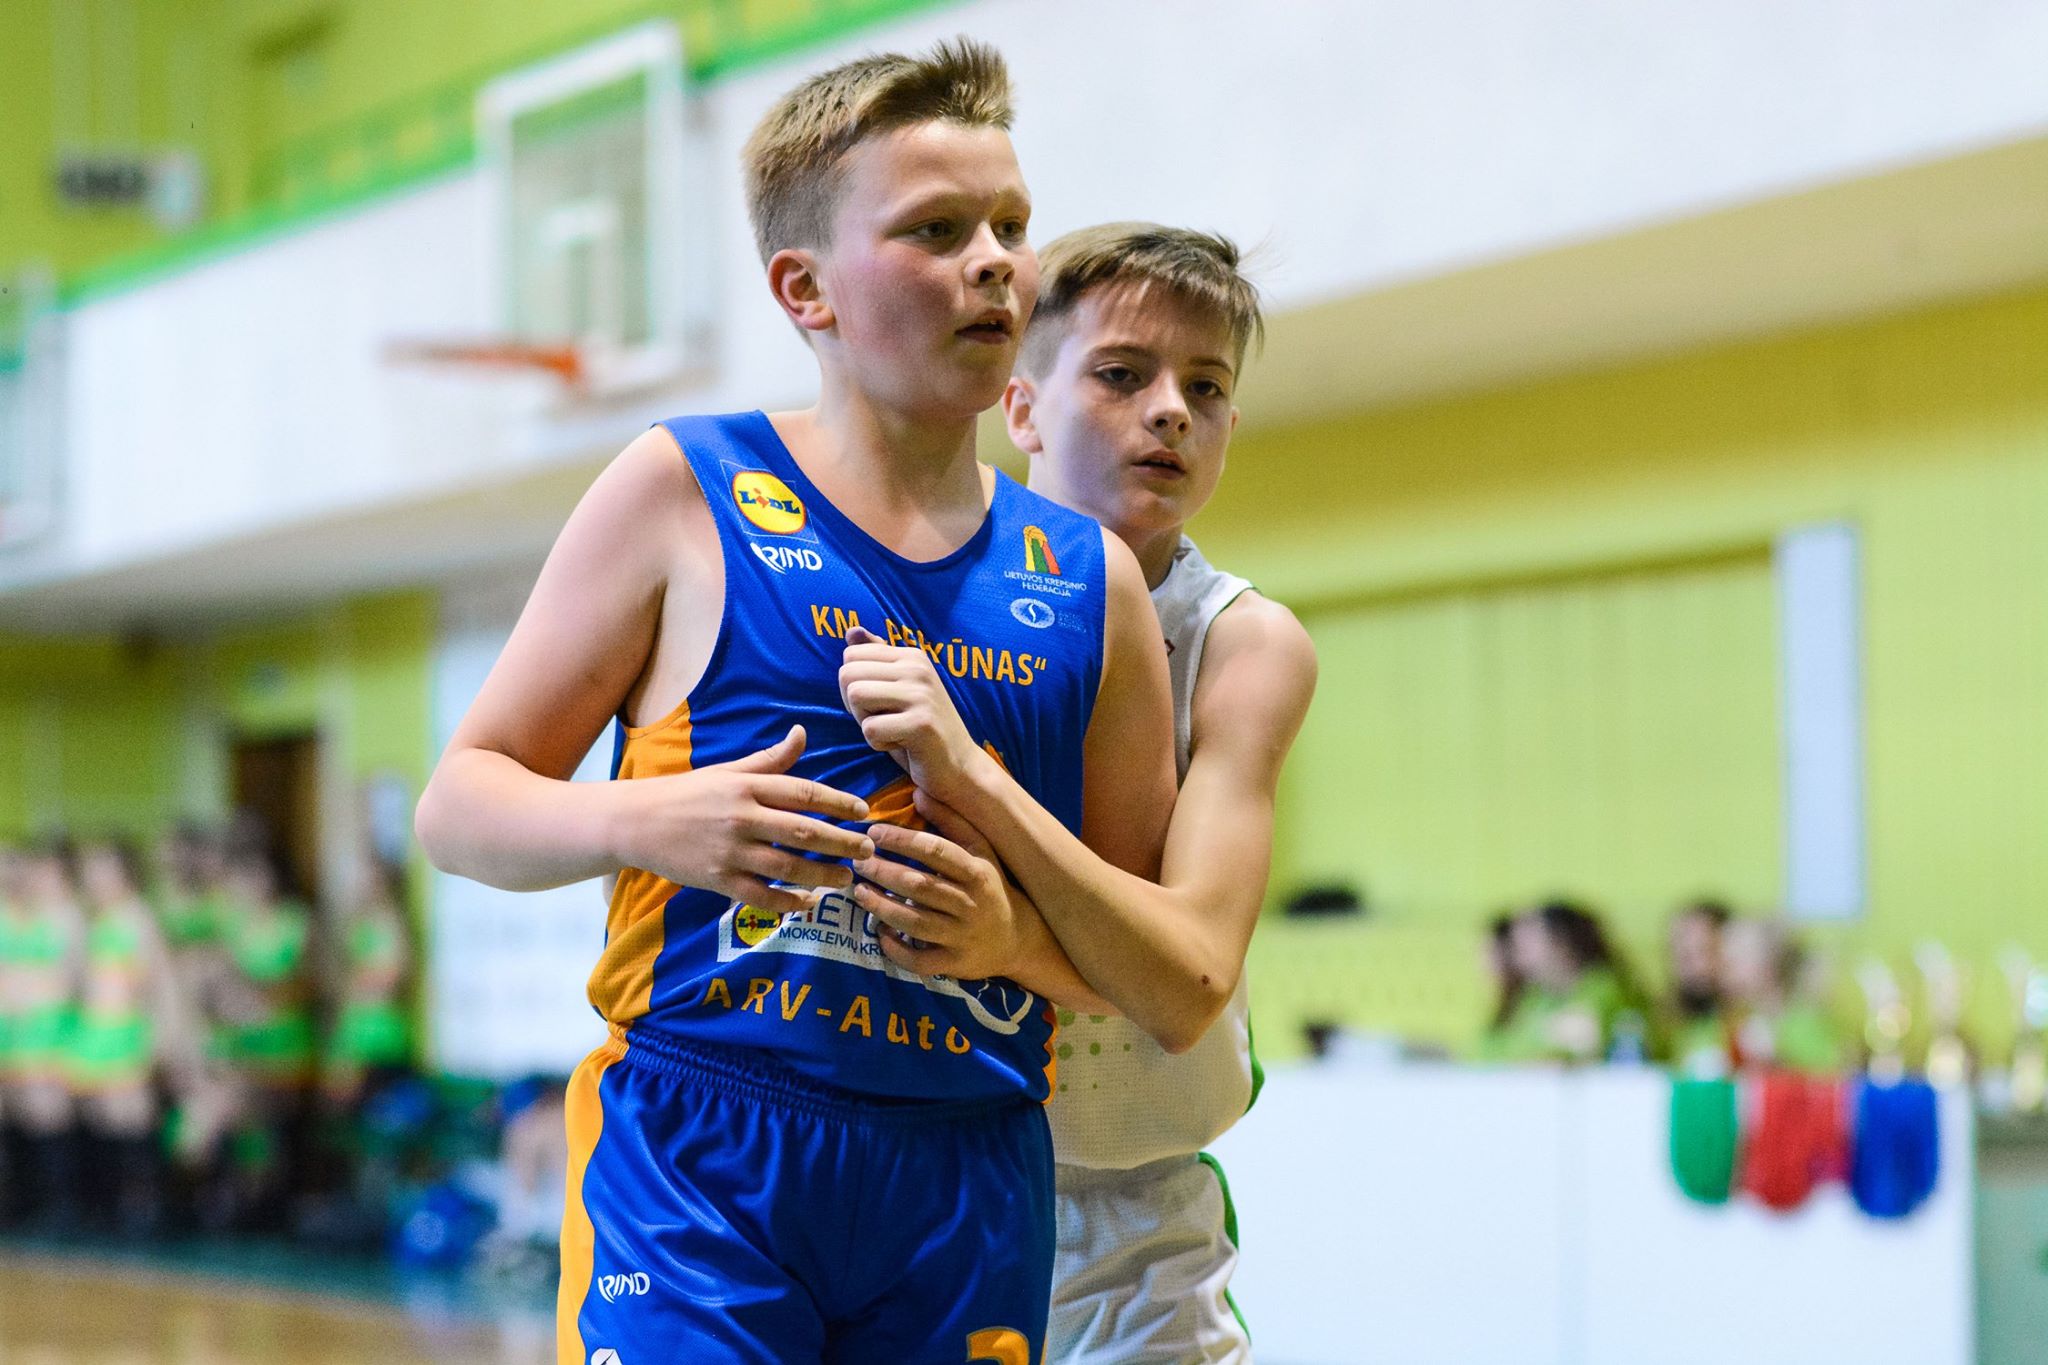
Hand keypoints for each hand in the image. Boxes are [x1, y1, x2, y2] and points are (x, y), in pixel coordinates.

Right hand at [617, 724, 874, 914]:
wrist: (635, 822)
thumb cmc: (687, 794)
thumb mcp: (728, 771)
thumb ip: (770, 759)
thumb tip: (802, 732)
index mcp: (747, 786)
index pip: (803, 792)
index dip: (838, 802)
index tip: (864, 812)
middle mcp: (741, 817)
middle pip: (803, 831)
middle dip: (842, 842)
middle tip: (869, 850)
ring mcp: (729, 850)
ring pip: (787, 867)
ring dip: (822, 875)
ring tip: (846, 879)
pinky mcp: (716, 879)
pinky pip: (760, 895)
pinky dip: (787, 902)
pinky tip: (807, 903)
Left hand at [839, 627, 985, 800]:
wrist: (959, 765)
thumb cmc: (920, 727)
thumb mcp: (899, 688)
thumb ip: (876, 659)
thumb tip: (852, 631)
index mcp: (912, 655)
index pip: (851, 656)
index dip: (855, 685)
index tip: (881, 703)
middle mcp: (918, 668)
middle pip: (848, 675)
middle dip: (856, 704)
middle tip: (885, 718)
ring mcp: (921, 694)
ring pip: (856, 697)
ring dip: (866, 722)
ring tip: (893, 729)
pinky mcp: (920, 724)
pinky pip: (870, 729)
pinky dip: (879, 743)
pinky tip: (902, 744)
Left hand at [852, 788, 1021, 980]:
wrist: (1019, 939)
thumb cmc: (992, 887)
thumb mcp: (982, 852)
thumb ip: (952, 822)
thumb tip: (918, 793)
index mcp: (977, 872)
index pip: (937, 852)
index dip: (903, 841)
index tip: (874, 832)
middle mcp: (971, 904)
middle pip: (920, 886)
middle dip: (885, 872)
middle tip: (859, 861)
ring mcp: (962, 937)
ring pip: (915, 923)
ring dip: (883, 907)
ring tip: (859, 892)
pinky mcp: (954, 964)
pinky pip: (920, 960)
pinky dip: (897, 949)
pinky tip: (880, 933)